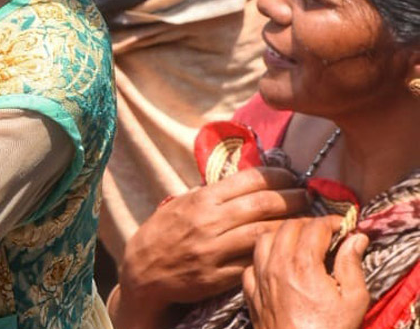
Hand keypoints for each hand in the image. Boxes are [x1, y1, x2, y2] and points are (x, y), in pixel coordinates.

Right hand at [114, 168, 309, 326]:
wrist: (143, 270)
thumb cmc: (164, 232)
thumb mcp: (181, 203)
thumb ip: (211, 194)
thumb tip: (245, 181)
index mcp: (202, 200)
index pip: (250, 180)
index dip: (278, 175)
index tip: (292, 176)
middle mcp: (209, 222)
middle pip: (264, 205)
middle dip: (293, 198)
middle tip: (308, 196)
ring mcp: (215, 251)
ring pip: (265, 234)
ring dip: (291, 226)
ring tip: (305, 221)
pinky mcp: (219, 277)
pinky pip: (254, 262)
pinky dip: (274, 252)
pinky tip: (286, 247)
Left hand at [243, 217, 368, 328]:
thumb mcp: (353, 299)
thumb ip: (351, 264)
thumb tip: (356, 238)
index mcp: (303, 263)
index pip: (314, 226)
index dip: (330, 222)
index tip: (341, 226)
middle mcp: (276, 265)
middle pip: (286, 227)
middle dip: (306, 223)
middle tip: (322, 232)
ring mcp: (260, 279)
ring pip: (264, 239)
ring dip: (280, 234)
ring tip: (298, 242)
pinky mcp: (251, 294)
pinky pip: (251, 263)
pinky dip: (262, 257)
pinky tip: (275, 263)